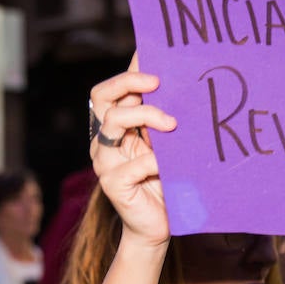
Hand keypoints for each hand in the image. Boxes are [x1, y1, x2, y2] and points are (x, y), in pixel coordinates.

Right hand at [88, 53, 177, 247]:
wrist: (158, 226)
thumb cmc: (165, 182)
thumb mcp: (166, 145)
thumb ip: (164, 120)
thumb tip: (181, 85)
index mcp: (114, 128)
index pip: (110, 90)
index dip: (128, 71)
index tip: (153, 57)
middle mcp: (104, 141)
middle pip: (102, 97)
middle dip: (129, 82)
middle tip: (158, 83)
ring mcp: (104, 162)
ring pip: (113, 122)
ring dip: (146, 116)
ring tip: (172, 125)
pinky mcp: (112, 184)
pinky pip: (132, 164)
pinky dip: (154, 161)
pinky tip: (169, 166)